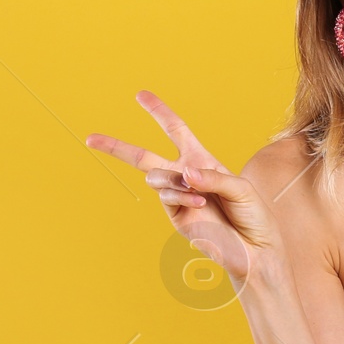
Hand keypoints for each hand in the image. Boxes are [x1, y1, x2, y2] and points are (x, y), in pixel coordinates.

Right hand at [85, 91, 281, 285]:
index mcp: (201, 160)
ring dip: (174, 180)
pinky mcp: (176, 217)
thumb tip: (184, 173)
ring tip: (201, 195)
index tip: (140, 95)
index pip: (175, 130)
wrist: (254, 248)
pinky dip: (181, 195)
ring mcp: (178, 198)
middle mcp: (185, 176)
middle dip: (116, 147)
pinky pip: (167, 196)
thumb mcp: (239, 187)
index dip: (158, 111)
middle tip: (90, 138)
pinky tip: (199, 201)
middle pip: (143, 157)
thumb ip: (212, 177)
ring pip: (156, 177)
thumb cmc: (252, 214)